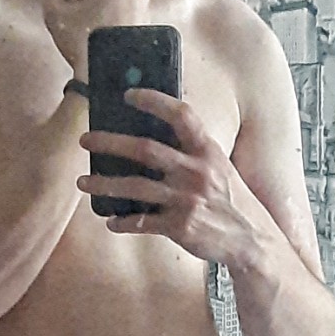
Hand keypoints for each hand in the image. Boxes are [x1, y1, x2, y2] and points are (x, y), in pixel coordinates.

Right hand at [43, 0, 150, 80]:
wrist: (107, 75)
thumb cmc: (83, 41)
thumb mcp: (54, 15)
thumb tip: (57, 0)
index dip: (72, 0)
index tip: (69, 19)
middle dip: (90, 10)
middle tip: (80, 30)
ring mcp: (146, 14)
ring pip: (115, 12)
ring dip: (102, 22)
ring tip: (92, 41)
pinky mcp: (148, 34)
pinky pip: (125, 27)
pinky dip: (114, 34)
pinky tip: (104, 48)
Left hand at [76, 89, 257, 266]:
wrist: (252, 240)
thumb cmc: (231, 200)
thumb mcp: (220, 168)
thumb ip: (193, 153)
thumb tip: (156, 138)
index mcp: (208, 151)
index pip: (181, 116)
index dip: (155, 101)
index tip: (129, 95)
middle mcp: (196, 171)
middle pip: (145, 149)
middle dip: (110, 142)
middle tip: (85, 139)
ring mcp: (187, 199)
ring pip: (135, 187)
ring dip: (103, 184)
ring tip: (82, 183)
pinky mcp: (180, 226)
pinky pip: (141, 222)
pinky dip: (123, 223)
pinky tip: (111, 222)